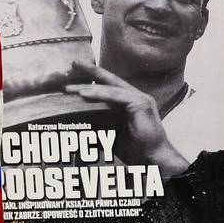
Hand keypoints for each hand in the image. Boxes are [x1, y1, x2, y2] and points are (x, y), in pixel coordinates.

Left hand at [65, 66, 190, 176]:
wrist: (153, 159)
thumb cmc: (135, 150)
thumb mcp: (110, 135)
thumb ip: (97, 126)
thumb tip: (76, 125)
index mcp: (131, 103)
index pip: (110, 86)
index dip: (95, 78)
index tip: (78, 70)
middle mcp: (136, 97)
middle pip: (110, 81)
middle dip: (91, 72)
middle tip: (74, 63)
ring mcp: (140, 98)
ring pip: (110, 88)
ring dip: (89, 87)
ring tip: (70, 88)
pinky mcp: (140, 104)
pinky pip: (115, 96)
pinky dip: (99, 94)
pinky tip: (84, 94)